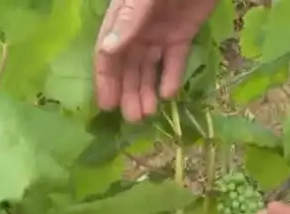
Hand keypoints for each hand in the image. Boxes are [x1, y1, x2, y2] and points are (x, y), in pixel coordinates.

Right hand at [95, 0, 218, 121]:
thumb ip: (129, 19)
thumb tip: (108, 51)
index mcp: (122, 17)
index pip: (108, 53)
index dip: (106, 79)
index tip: (107, 105)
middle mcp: (137, 27)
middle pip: (128, 65)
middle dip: (128, 91)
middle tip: (132, 119)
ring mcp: (160, 31)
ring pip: (149, 66)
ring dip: (146, 90)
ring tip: (147, 114)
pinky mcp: (183, 33)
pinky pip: (174, 59)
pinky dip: (172, 76)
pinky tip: (168, 95)